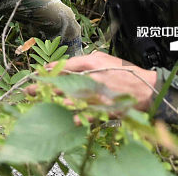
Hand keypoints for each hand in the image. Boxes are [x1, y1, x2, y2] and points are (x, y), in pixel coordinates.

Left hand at [26, 51, 157, 110]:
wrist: (147, 88)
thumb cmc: (125, 72)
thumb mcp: (105, 60)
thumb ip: (86, 62)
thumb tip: (68, 66)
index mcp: (94, 64)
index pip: (68, 65)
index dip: (52, 69)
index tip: (39, 72)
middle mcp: (94, 78)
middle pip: (67, 82)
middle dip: (48, 86)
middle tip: (30, 90)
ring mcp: (100, 93)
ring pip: (76, 97)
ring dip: (61, 99)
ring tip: (48, 100)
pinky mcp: (107, 107)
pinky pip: (92, 113)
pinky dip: (82, 116)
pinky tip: (72, 118)